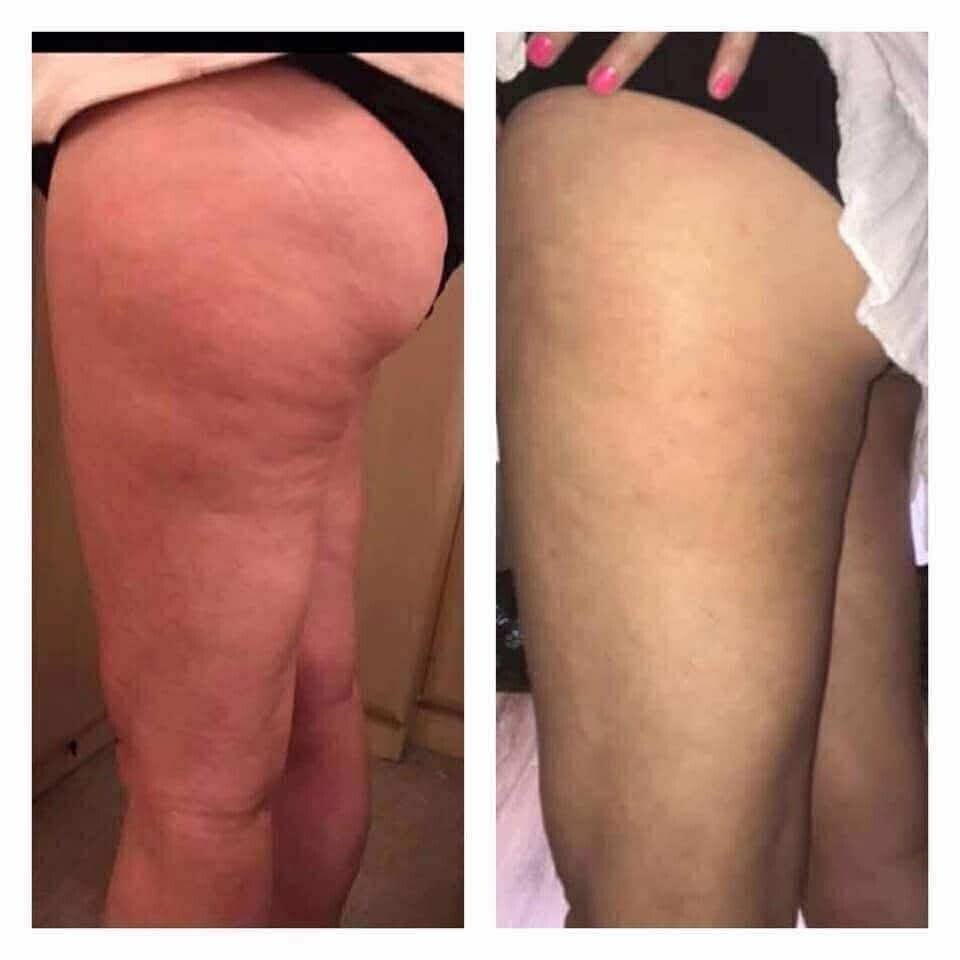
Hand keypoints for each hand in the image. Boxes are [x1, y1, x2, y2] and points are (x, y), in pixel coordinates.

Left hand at [525, 32, 758, 99]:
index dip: (566, 9)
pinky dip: (733, 52)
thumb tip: (577, 9)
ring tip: (597, 85)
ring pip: (668, 11)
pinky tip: (717, 88)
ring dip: (627, 48)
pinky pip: (743, 20)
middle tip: (540, 55)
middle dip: (574, 21)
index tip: (534, 32)